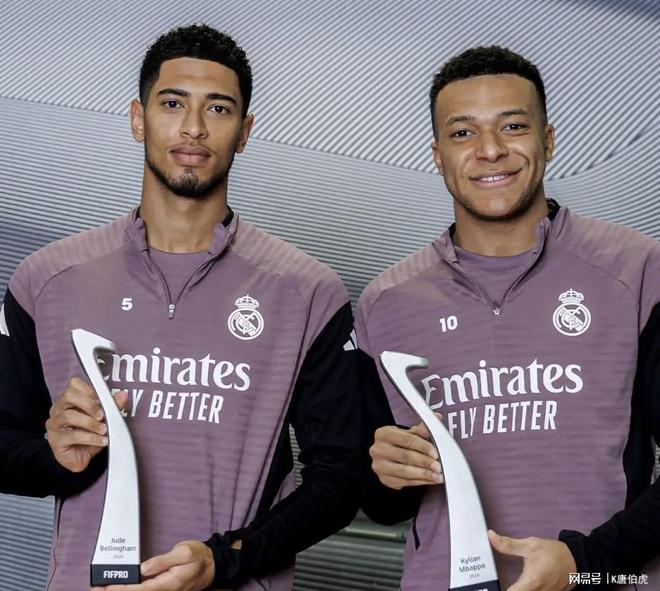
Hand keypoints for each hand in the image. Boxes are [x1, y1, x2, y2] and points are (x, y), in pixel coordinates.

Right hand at [45, 376, 127, 471]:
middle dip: (89, 404)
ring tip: (103, 430)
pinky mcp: (55, 440)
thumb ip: (113, 406)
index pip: (75, 384)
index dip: (90, 389)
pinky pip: (73, 435)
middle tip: (102, 415)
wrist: (79, 458)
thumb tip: (122, 394)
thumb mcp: (104, 420)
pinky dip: (91, 438)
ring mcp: (54, 424)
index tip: (103, 400)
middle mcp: (59, 409)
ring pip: (69, 415)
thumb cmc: (89, 436)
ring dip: (91, 423)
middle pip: (69, 395)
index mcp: (70, 400)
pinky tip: (101, 440)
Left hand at [91, 540, 214, 590]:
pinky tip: (124, 587)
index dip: (120, 590)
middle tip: (98, 589)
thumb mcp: (184, 552)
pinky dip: (133, 590)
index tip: (105, 588)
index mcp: (169, 584)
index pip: (139, 590)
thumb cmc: (200, 557)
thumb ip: (162, 561)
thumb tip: (143, 568)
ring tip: (105, 588)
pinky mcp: (165, 590)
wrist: (213, 565)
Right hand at [369, 419, 443, 489]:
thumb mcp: (409, 433)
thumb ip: (422, 429)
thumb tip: (437, 418)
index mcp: (384, 434)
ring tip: (437, 476)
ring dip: (424, 474)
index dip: (423, 446)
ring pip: (405, 471)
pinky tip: (430, 480)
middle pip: (406, 456)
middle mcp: (378, 450)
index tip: (435, 453)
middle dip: (425, 462)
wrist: (388, 456)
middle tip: (438, 466)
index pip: (406, 440)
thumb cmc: (400, 443)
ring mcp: (380, 466)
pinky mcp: (384, 479)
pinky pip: (405, 482)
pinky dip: (420, 482)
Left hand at [488, 529, 576, 590]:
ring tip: (511, 584)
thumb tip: (490, 535)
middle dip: (510, 589)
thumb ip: (508, 544)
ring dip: (517, 589)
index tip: (491, 586)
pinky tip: (520, 586)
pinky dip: (524, 589)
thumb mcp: (529, 545)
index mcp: (531, 582)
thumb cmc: (552, 553)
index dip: (501, 590)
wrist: (575, 561)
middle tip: (496, 584)